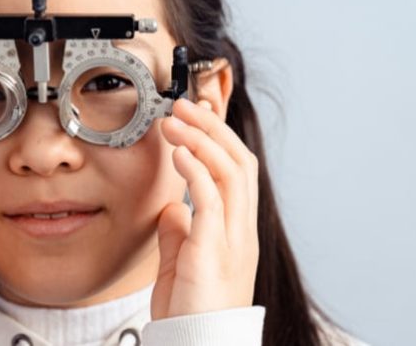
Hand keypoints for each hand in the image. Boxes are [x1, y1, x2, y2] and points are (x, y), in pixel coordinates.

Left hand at [151, 98, 258, 317]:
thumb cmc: (191, 311)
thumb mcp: (184, 263)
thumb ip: (181, 233)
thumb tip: (173, 207)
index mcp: (237, 230)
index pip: (236, 171)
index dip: (219, 139)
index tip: (197, 115)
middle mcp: (242, 230)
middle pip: (239, 162)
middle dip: (213, 128)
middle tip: (184, 105)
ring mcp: (233, 239)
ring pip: (231, 173)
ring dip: (202, 140)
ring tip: (176, 119)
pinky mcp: (215, 250)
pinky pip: (211, 200)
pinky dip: (196, 171)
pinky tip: (179, 153)